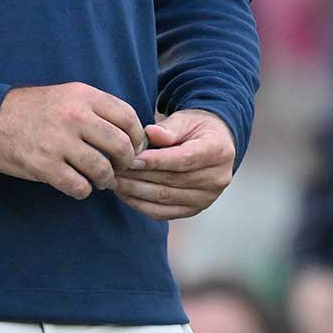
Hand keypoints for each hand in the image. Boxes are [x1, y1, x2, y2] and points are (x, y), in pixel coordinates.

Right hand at [0, 83, 145, 198]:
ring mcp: (59, 141)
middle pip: (121, 146)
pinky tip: (77, 185)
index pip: (128, 117)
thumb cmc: (30, 109)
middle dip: (126, 162)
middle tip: (119, 168)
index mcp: (82, 95)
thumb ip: (96, 109)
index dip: (138, 137)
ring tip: (99, 180)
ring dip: (105, 180)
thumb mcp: (65, 95)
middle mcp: (74, 116)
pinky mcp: (44, 165)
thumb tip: (130, 134)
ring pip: (103, 170)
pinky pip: (79, 187)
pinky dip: (83, 191)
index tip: (133, 148)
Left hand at [114, 109, 233, 218]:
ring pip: (166, 198)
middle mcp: (217, 178)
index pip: (183, 159)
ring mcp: (207, 197)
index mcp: (218, 151)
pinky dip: (142, 205)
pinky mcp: (195, 209)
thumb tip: (150, 133)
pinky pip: (165, 212)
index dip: (156, 160)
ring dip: (136, 191)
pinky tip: (125, 195)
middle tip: (115, 169)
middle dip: (140, 176)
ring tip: (115, 181)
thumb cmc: (196, 128)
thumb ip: (168, 128)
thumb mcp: (186, 119)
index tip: (132, 158)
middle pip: (172, 180)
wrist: (214, 143)